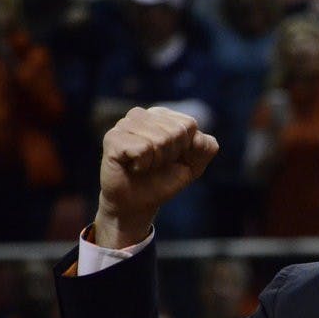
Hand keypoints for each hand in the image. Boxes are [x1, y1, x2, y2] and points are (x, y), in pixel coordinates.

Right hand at [95, 106, 217, 247]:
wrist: (139, 203)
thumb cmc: (164, 180)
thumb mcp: (193, 165)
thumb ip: (206, 148)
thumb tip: (198, 137)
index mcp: (162, 115)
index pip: (189, 124)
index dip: (186, 148)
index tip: (172, 158)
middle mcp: (141, 115)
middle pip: (176, 132)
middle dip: (171, 156)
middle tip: (156, 164)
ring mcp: (124, 124)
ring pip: (160, 140)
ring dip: (156, 161)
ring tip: (144, 165)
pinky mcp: (112, 138)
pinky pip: (142, 149)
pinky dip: (143, 165)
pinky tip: (133, 167)